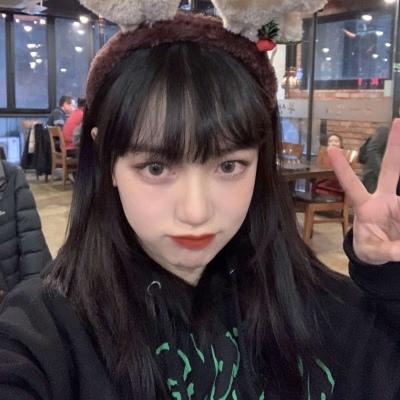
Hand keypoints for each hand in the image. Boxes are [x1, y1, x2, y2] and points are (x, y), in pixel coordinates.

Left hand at [328, 119, 399, 264]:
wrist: (384, 254)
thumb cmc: (369, 249)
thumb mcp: (373, 252)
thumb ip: (388, 251)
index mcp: (365, 207)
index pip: (351, 185)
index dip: (342, 169)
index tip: (331, 149)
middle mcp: (383, 199)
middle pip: (390, 169)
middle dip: (396, 146)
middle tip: (398, 121)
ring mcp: (398, 202)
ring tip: (395, 232)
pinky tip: (399, 230)